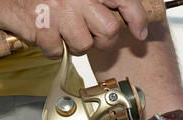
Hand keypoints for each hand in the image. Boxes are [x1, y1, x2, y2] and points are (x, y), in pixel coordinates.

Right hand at [0, 0, 146, 57]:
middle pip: (109, 30)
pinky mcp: (42, 27)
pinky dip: (51, 49)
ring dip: (74, 44)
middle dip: (103, 40)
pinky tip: (44, 34)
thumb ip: (97, 1)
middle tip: (91, 35)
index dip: (137, 19)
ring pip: (85, 45)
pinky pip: (58, 52)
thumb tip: (126, 19)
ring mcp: (59, 11)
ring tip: (61, 31)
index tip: (140, 32)